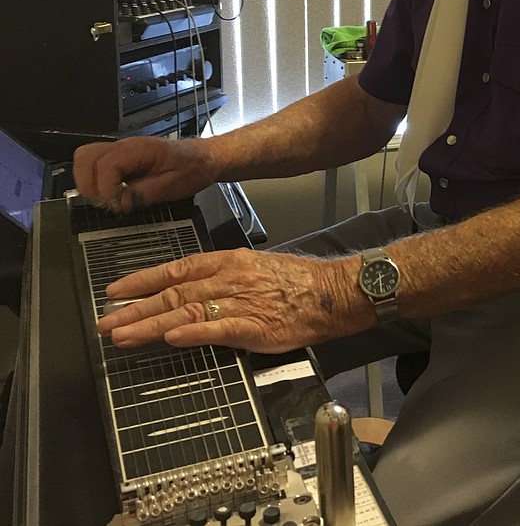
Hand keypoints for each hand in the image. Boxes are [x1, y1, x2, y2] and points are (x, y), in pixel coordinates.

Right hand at [74, 136, 217, 212]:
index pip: (107, 165)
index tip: (115, 205)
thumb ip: (144, 194)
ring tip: (104, 199)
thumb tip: (120, 203)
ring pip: (86, 157)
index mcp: (140, 150)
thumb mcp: (174, 186)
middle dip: (87, 183)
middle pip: (86, 156)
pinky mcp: (121, 157)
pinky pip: (96, 163)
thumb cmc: (193, 168)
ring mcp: (121, 150)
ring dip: (87, 180)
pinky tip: (110, 193)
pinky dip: (95, 179)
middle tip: (104, 203)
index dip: (106, 188)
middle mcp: (125, 145)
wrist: (205, 157)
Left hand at [95, 248, 367, 352]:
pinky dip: (193, 333)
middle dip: (135, 310)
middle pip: (173, 294)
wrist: (332, 292)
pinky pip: (217, 330)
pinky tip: (171, 338)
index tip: (115, 291)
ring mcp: (240, 303)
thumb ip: (225, 278)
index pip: (177, 269)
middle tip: (105, 322)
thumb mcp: (256, 266)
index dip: (143, 280)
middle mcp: (229, 279)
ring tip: (122, 335)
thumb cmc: (299, 282)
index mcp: (229, 262)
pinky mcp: (253, 327)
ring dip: (150, 324)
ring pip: (186, 312)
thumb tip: (193, 293)